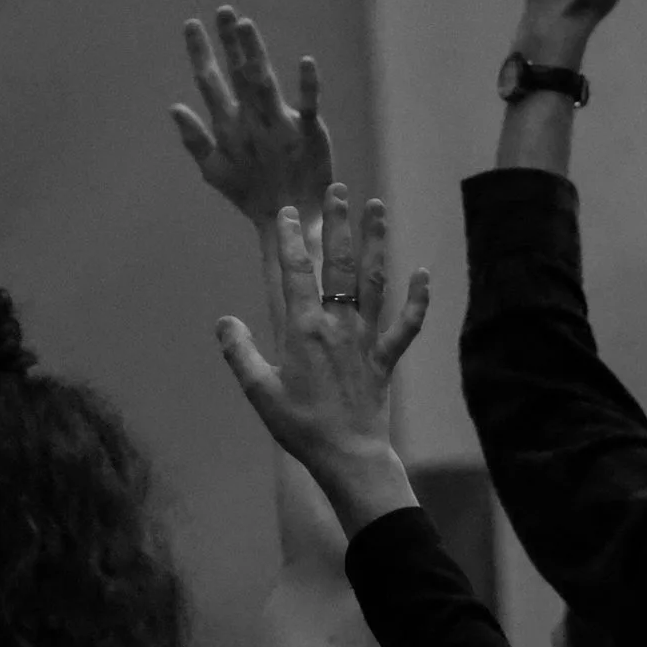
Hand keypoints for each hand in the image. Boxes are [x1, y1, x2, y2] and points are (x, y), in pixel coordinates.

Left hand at [170, 10, 332, 232]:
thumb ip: (195, 138)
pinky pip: (307, 105)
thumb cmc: (248, 193)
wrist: (285, 218)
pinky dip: (307, 86)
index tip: (191, 24)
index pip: (210, 80)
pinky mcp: (307, 131)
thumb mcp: (214, 169)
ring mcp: (279, 120)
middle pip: (238, 72)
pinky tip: (305, 64)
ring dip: (255, 54)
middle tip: (223, 11)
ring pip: (264, 81)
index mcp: (228, 121)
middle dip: (230, 42)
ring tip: (245, 26)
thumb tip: (173, 107)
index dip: (200, 52)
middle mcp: (252, 114)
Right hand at [215, 189, 429, 518]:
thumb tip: (223, 322)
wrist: (348, 455)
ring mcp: (366, 339)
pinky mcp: (386, 358)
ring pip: (374, 281)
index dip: (290, 240)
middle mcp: (339, 326)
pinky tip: (423, 274)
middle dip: (338, 224)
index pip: (296, 273)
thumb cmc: (301, 427)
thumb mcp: (259, 391)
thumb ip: (240, 352)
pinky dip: (417, 299)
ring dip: (376, 242)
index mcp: (304, 330)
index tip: (288, 212)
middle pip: (339, 265)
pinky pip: (406, 324)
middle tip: (338, 190)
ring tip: (378, 207)